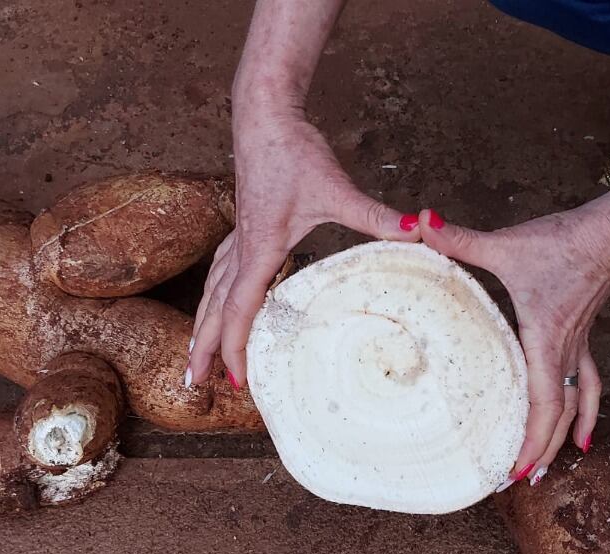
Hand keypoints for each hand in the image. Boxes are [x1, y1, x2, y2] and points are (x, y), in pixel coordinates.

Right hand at [188, 108, 420, 387]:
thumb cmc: (293, 151)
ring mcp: (238, 236)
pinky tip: (219, 301)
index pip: (239, 309)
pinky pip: (220, 270)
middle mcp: (241, 247)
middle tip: (193, 383)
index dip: (234, 347)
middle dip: (203, 347)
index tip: (236, 381)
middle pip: (213, 307)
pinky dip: (215, 295)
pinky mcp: (243, 224)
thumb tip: (417, 229)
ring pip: (211, 290)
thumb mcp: (337, 189)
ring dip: (202, 324)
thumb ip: (376, 216)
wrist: (264, 115)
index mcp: (259, 248)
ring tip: (195, 355)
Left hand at [419, 207, 609, 483]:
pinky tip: (585, 430)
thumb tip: (422, 223)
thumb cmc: (562, 242)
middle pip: (560, 418)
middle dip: (540, 453)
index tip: (515, 471)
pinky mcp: (582, 338)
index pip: (543, 404)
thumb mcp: (505, 245)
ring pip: (578, 407)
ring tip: (549, 470)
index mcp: (545, 342)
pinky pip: (588, 386)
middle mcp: (565, 354)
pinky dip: (586, 413)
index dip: (532, 441)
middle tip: (515, 482)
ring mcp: (578, 348)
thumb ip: (460, 239)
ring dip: (564, 440)